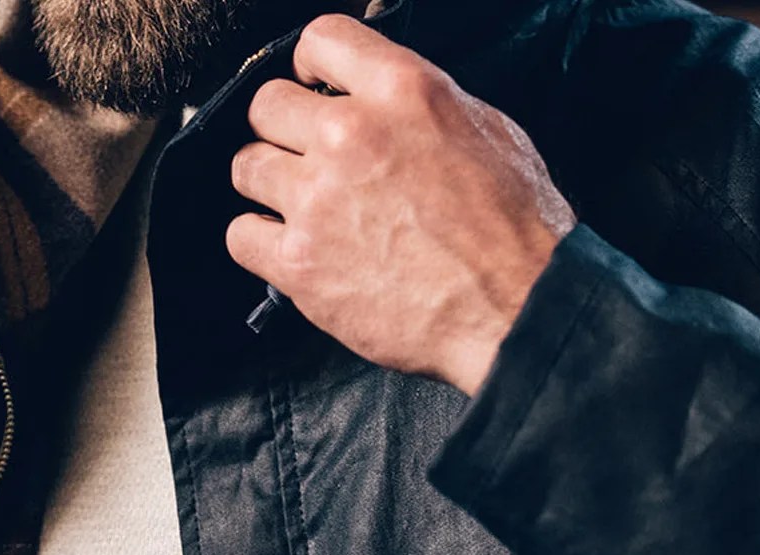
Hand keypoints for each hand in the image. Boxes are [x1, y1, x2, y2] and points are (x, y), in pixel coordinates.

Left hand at [226, 14, 575, 395]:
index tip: (314, 88)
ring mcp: (317, 199)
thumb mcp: (491, 132)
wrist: (518, 309)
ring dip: (269, 185)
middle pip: (266, 105)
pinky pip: (240, 235)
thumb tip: (388, 105)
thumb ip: (425, 108)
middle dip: (284, 129)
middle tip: (307, 158)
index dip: (311, 65)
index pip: (320, 39)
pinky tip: (292, 249)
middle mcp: (350, 135)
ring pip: (246, 167)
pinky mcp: (299, 261)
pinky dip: (260, 243)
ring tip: (302, 208)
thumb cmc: (516, 231)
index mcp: (402, 91)